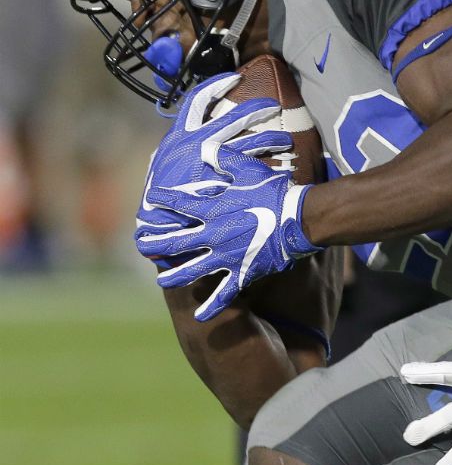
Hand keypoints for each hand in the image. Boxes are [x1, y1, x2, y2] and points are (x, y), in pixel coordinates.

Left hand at [135, 74, 322, 320]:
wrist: (299, 217)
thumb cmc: (275, 190)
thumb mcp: (247, 168)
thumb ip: (223, 159)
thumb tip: (205, 148)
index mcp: (211, 209)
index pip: (176, 205)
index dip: (160, 203)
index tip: (148, 203)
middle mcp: (211, 235)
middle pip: (174, 242)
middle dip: (154, 243)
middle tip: (140, 245)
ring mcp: (225, 256)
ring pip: (191, 270)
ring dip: (174, 276)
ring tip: (162, 280)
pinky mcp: (242, 272)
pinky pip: (223, 293)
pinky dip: (211, 305)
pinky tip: (200, 316)